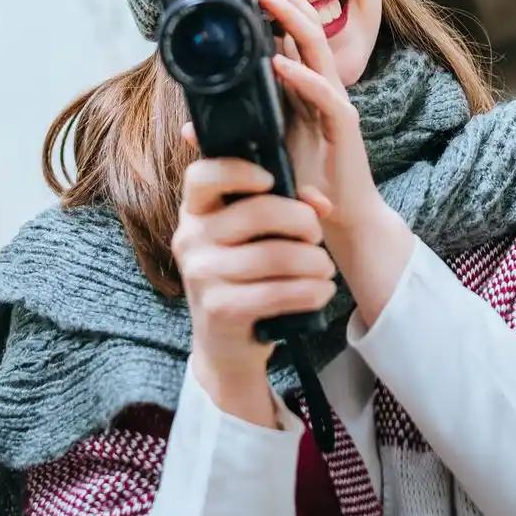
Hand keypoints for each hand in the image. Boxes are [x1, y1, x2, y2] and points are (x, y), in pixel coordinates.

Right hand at [171, 140, 336, 427]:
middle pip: (258, 212)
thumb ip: (285, 206)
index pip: (203, 175)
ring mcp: (202, 275)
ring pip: (276, 255)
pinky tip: (321, 291)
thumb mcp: (255, 236)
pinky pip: (279, 292)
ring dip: (314, 262)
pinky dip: (311, 291)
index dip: (239, 170)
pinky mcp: (220, 308)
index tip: (270, 179)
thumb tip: (320, 204)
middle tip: (316, 236)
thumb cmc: (246, 276)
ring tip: (324, 268)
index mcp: (195, 211)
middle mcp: (191, 238)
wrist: (225, 345)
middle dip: (303, 221)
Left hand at [249, 0, 413, 322]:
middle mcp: (322, 86)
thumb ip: (233, 134)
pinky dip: (301, 76)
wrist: (343, 221)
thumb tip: (190, 126)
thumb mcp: (264, 152)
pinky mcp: (343, 128)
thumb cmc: (307, 182)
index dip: (273, 4)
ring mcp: (335, 103)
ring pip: (316, 48)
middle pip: (305, 26)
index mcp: (305, 87)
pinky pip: (324, 94)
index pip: (291, 33)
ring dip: (290, 19)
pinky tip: (280, 63)